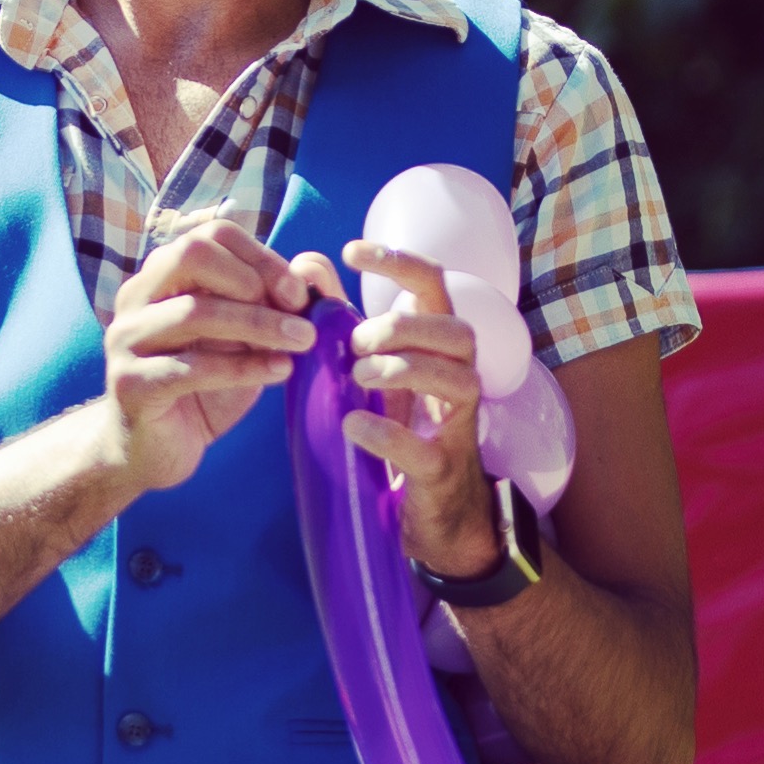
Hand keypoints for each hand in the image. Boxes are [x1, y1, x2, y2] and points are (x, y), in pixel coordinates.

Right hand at [98, 222, 318, 492]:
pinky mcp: (132, 384)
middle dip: (254, 280)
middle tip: (297, 311)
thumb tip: (311, 272)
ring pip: (195, 312)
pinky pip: (192, 368)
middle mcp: (136, 297)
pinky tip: (279, 373)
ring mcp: (127, 340)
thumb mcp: (238, 339)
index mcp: (161, 276)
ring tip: (302, 342)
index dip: (261, 256)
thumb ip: (263, 305)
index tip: (299, 291)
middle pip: (192, 255)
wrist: (154, 448)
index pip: (212, 236)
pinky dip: (243, 368)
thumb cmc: (201, 387)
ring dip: (258, 324)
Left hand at [333, 240, 504, 579]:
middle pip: (456, 330)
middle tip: (357, 341)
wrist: (431, 511)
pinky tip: (354, 427)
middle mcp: (459, 379)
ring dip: (403, 369)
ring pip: (457, 380)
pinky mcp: (441, 472)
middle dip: (404, 326)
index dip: (399, 261)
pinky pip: (425, 448)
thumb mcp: (367, 369)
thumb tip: (305, 267)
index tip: (353, 252)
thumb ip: (337, 321)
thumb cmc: (400, 427)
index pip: (434, 286)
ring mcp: (456, 427)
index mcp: (437, 347)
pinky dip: (388, 434)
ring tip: (357, 376)